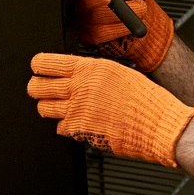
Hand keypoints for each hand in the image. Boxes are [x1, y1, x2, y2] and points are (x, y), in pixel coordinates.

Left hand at [26, 53, 193, 167]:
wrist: (157, 125)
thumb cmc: (146, 100)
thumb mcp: (118, 73)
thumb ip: (92, 72)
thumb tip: (75, 74)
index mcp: (90, 68)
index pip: (48, 63)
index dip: (38, 65)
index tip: (37, 67)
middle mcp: (80, 88)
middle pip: (37, 87)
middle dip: (36, 87)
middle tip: (39, 88)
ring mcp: (77, 111)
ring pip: (44, 108)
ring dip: (48, 107)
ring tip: (56, 106)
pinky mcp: (79, 131)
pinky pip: (60, 128)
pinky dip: (66, 126)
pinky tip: (78, 122)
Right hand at [71, 0, 173, 72]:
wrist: (148, 21)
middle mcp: (81, 2)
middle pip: (79, 1)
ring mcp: (83, 21)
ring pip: (91, 20)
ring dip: (117, 16)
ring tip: (138, 9)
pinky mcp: (89, 38)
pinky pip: (98, 35)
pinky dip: (117, 29)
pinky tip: (128, 25)